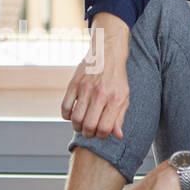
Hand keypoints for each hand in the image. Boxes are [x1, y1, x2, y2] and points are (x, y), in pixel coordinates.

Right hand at [61, 13, 129, 138]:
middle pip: (88, 126)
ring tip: (81, 124)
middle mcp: (100, 94)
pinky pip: (65, 107)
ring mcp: (85, 89)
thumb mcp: (124, 97)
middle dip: (88, 134)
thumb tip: (118, 135)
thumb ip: (120, 117)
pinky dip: (66, 116)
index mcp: (115, 99)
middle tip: (89, 131)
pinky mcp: (74, 84)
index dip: (101, 136)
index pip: (105, 128)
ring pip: (76, 119)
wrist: (107, 53)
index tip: (100, 132)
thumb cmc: (116, 78)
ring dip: (77, 127)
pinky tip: (72, 114)